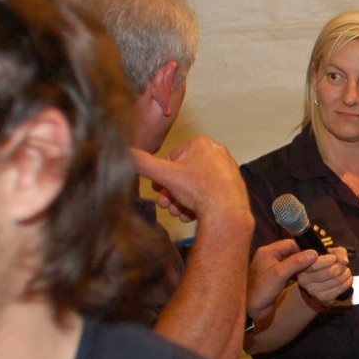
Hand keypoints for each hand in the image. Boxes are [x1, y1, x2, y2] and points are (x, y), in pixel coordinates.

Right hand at [130, 135, 249, 223]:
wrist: (227, 213)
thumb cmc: (199, 190)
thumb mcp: (164, 175)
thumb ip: (142, 163)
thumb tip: (124, 152)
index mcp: (200, 143)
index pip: (172, 159)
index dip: (162, 176)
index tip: (159, 190)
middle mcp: (217, 152)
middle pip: (184, 174)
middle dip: (172, 192)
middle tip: (167, 205)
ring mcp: (227, 169)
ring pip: (196, 185)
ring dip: (183, 200)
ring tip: (179, 213)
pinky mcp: (234, 186)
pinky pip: (209, 192)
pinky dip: (199, 203)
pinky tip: (193, 215)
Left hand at [248, 239, 318, 320]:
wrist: (251, 310)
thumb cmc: (261, 290)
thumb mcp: (280, 274)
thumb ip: (296, 262)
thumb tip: (313, 253)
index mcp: (267, 252)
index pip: (290, 244)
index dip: (303, 249)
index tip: (315, 256)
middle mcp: (269, 257)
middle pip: (291, 252)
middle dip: (303, 259)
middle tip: (316, 265)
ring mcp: (272, 268)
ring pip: (291, 262)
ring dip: (301, 267)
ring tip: (311, 273)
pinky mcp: (275, 278)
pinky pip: (289, 271)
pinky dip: (296, 274)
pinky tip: (303, 279)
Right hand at [296, 246, 352, 305]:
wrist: (321, 280)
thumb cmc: (324, 263)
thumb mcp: (329, 253)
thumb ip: (338, 252)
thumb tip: (344, 261)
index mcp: (302, 267)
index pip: (315, 265)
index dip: (329, 260)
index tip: (334, 258)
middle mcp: (304, 281)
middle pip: (329, 272)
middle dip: (340, 266)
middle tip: (342, 265)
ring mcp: (313, 291)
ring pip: (337, 280)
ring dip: (346, 274)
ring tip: (345, 271)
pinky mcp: (323, 298)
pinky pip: (340, 289)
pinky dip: (348, 282)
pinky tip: (347, 278)